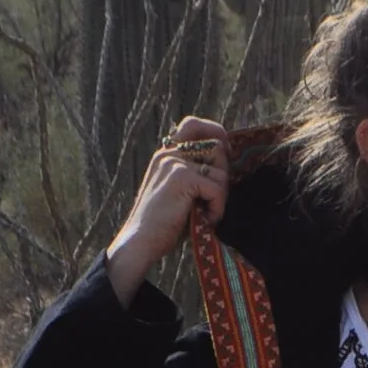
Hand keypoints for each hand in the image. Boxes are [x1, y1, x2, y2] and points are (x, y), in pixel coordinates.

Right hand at [106, 120, 233, 306]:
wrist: (140, 242)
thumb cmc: (163, 224)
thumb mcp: (180, 192)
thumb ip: (196, 173)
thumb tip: (227, 160)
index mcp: (166, 154)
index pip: (193, 125)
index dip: (215, 132)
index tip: (225, 153)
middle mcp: (169, 153)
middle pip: (216, 148)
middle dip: (223, 176)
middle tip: (214, 201)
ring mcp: (175, 163)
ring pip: (221, 170)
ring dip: (220, 197)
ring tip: (206, 214)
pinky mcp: (182, 177)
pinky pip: (217, 189)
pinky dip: (217, 209)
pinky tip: (204, 221)